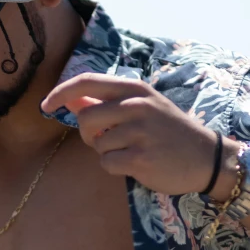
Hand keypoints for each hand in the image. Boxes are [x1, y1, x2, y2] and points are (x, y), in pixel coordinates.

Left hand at [41, 73, 218, 194]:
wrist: (204, 156)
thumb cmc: (167, 130)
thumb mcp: (142, 106)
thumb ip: (107, 101)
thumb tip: (70, 98)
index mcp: (134, 89)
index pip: (86, 82)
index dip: (60, 92)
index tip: (45, 105)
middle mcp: (136, 106)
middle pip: (85, 118)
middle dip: (87, 134)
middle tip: (105, 139)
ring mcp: (139, 132)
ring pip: (96, 144)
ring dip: (106, 151)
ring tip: (130, 150)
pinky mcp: (140, 158)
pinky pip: (106, 163)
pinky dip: (114, 167)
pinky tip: (135, 163)